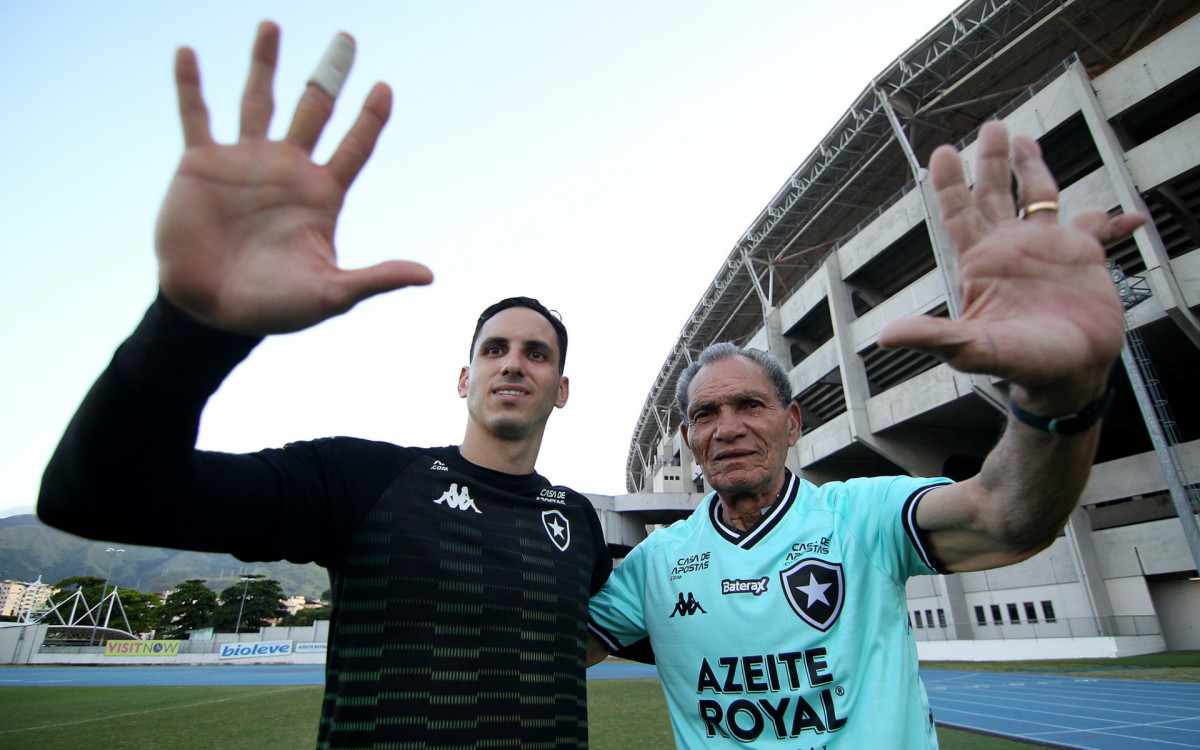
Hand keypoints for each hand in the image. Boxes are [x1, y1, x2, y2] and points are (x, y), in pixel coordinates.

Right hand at [154, 22, 432, 335]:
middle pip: (314, 109)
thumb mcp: (330, 293)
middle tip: (346, 38)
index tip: (384, 86)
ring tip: (271, 25)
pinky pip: (195, 115)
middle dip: (329, 75)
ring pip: (258, 99)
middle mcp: (286, 170)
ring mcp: (244, 162)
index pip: (354, 146)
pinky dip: (190, 84)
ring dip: (264, 63)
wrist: (210, 311)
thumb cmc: (274, 307)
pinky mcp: (200, 165)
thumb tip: (428, 275)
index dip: (370, 118)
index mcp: (320, 195)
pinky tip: (187, 52)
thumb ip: (376, 279)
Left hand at [878, 121, 1144, 414]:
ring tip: (1024, 139)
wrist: (1065, 377)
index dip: (950, 182)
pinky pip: (1100, 227)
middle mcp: (1011, 248)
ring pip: (1038, 197)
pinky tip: (1132, 216)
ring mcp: (1047, 250)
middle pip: (994, 193)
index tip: (942, 151)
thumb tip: (886, 337)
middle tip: (991, 126)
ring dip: (1034, 168)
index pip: (959, 212)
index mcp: (981, 262)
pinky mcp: (1084, 258)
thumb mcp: (973, 349)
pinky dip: (1116, 220)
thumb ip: (934, 337)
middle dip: (991, 160)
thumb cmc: (1018, 366)